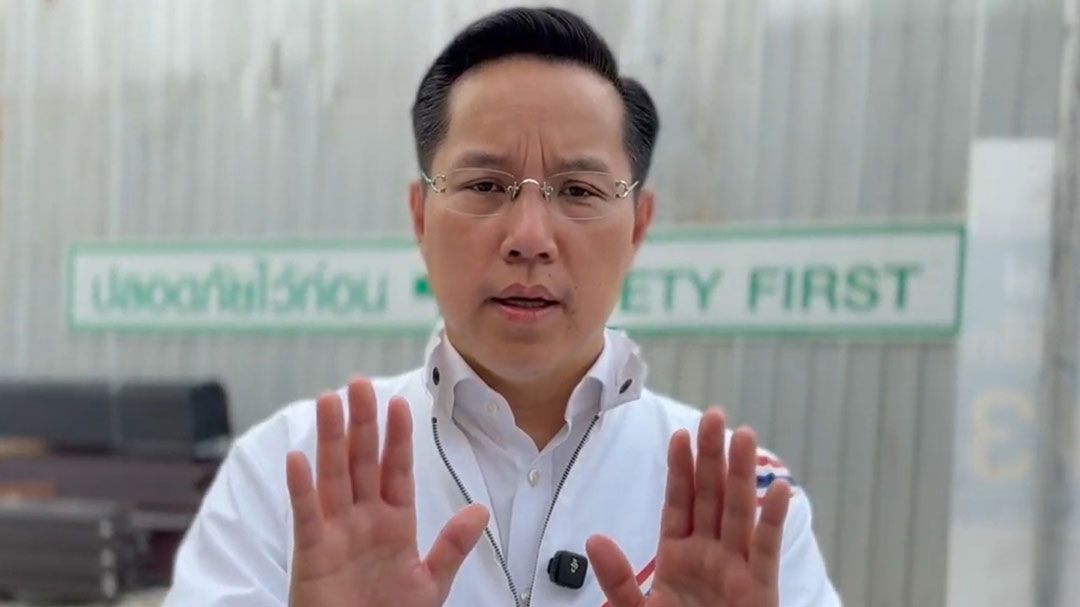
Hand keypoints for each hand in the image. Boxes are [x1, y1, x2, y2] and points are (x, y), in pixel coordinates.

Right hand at [285, 378, 489, 606]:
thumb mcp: (430, 583)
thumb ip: (452, 546)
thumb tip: (479, 510)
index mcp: (393, 523)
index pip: (395, 470)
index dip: (397, 437)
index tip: (398, 403)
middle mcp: (362, 520)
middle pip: (361, 461)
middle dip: (361, 423)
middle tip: (358, 383)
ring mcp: (335, 533)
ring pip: (332, 476)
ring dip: (330, 439)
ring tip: (328, 400)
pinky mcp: (312, 554)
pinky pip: (306, 516)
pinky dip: (301, 488)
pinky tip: (298, 459)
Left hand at [587, 409, 791, 606]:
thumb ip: (619, 579)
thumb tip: (595, 539)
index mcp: (679, 556)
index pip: (680, 502)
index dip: (680, 469)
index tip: (680, 435)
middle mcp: (711, 556)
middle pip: (711, 496)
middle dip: (712, 457)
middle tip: (715, 415)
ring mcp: (737, 571)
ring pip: (739, 513)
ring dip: (742, 475)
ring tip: (743, 435)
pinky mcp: (760, 592)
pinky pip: (766, 552)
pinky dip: (772, 522)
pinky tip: (779, 491)